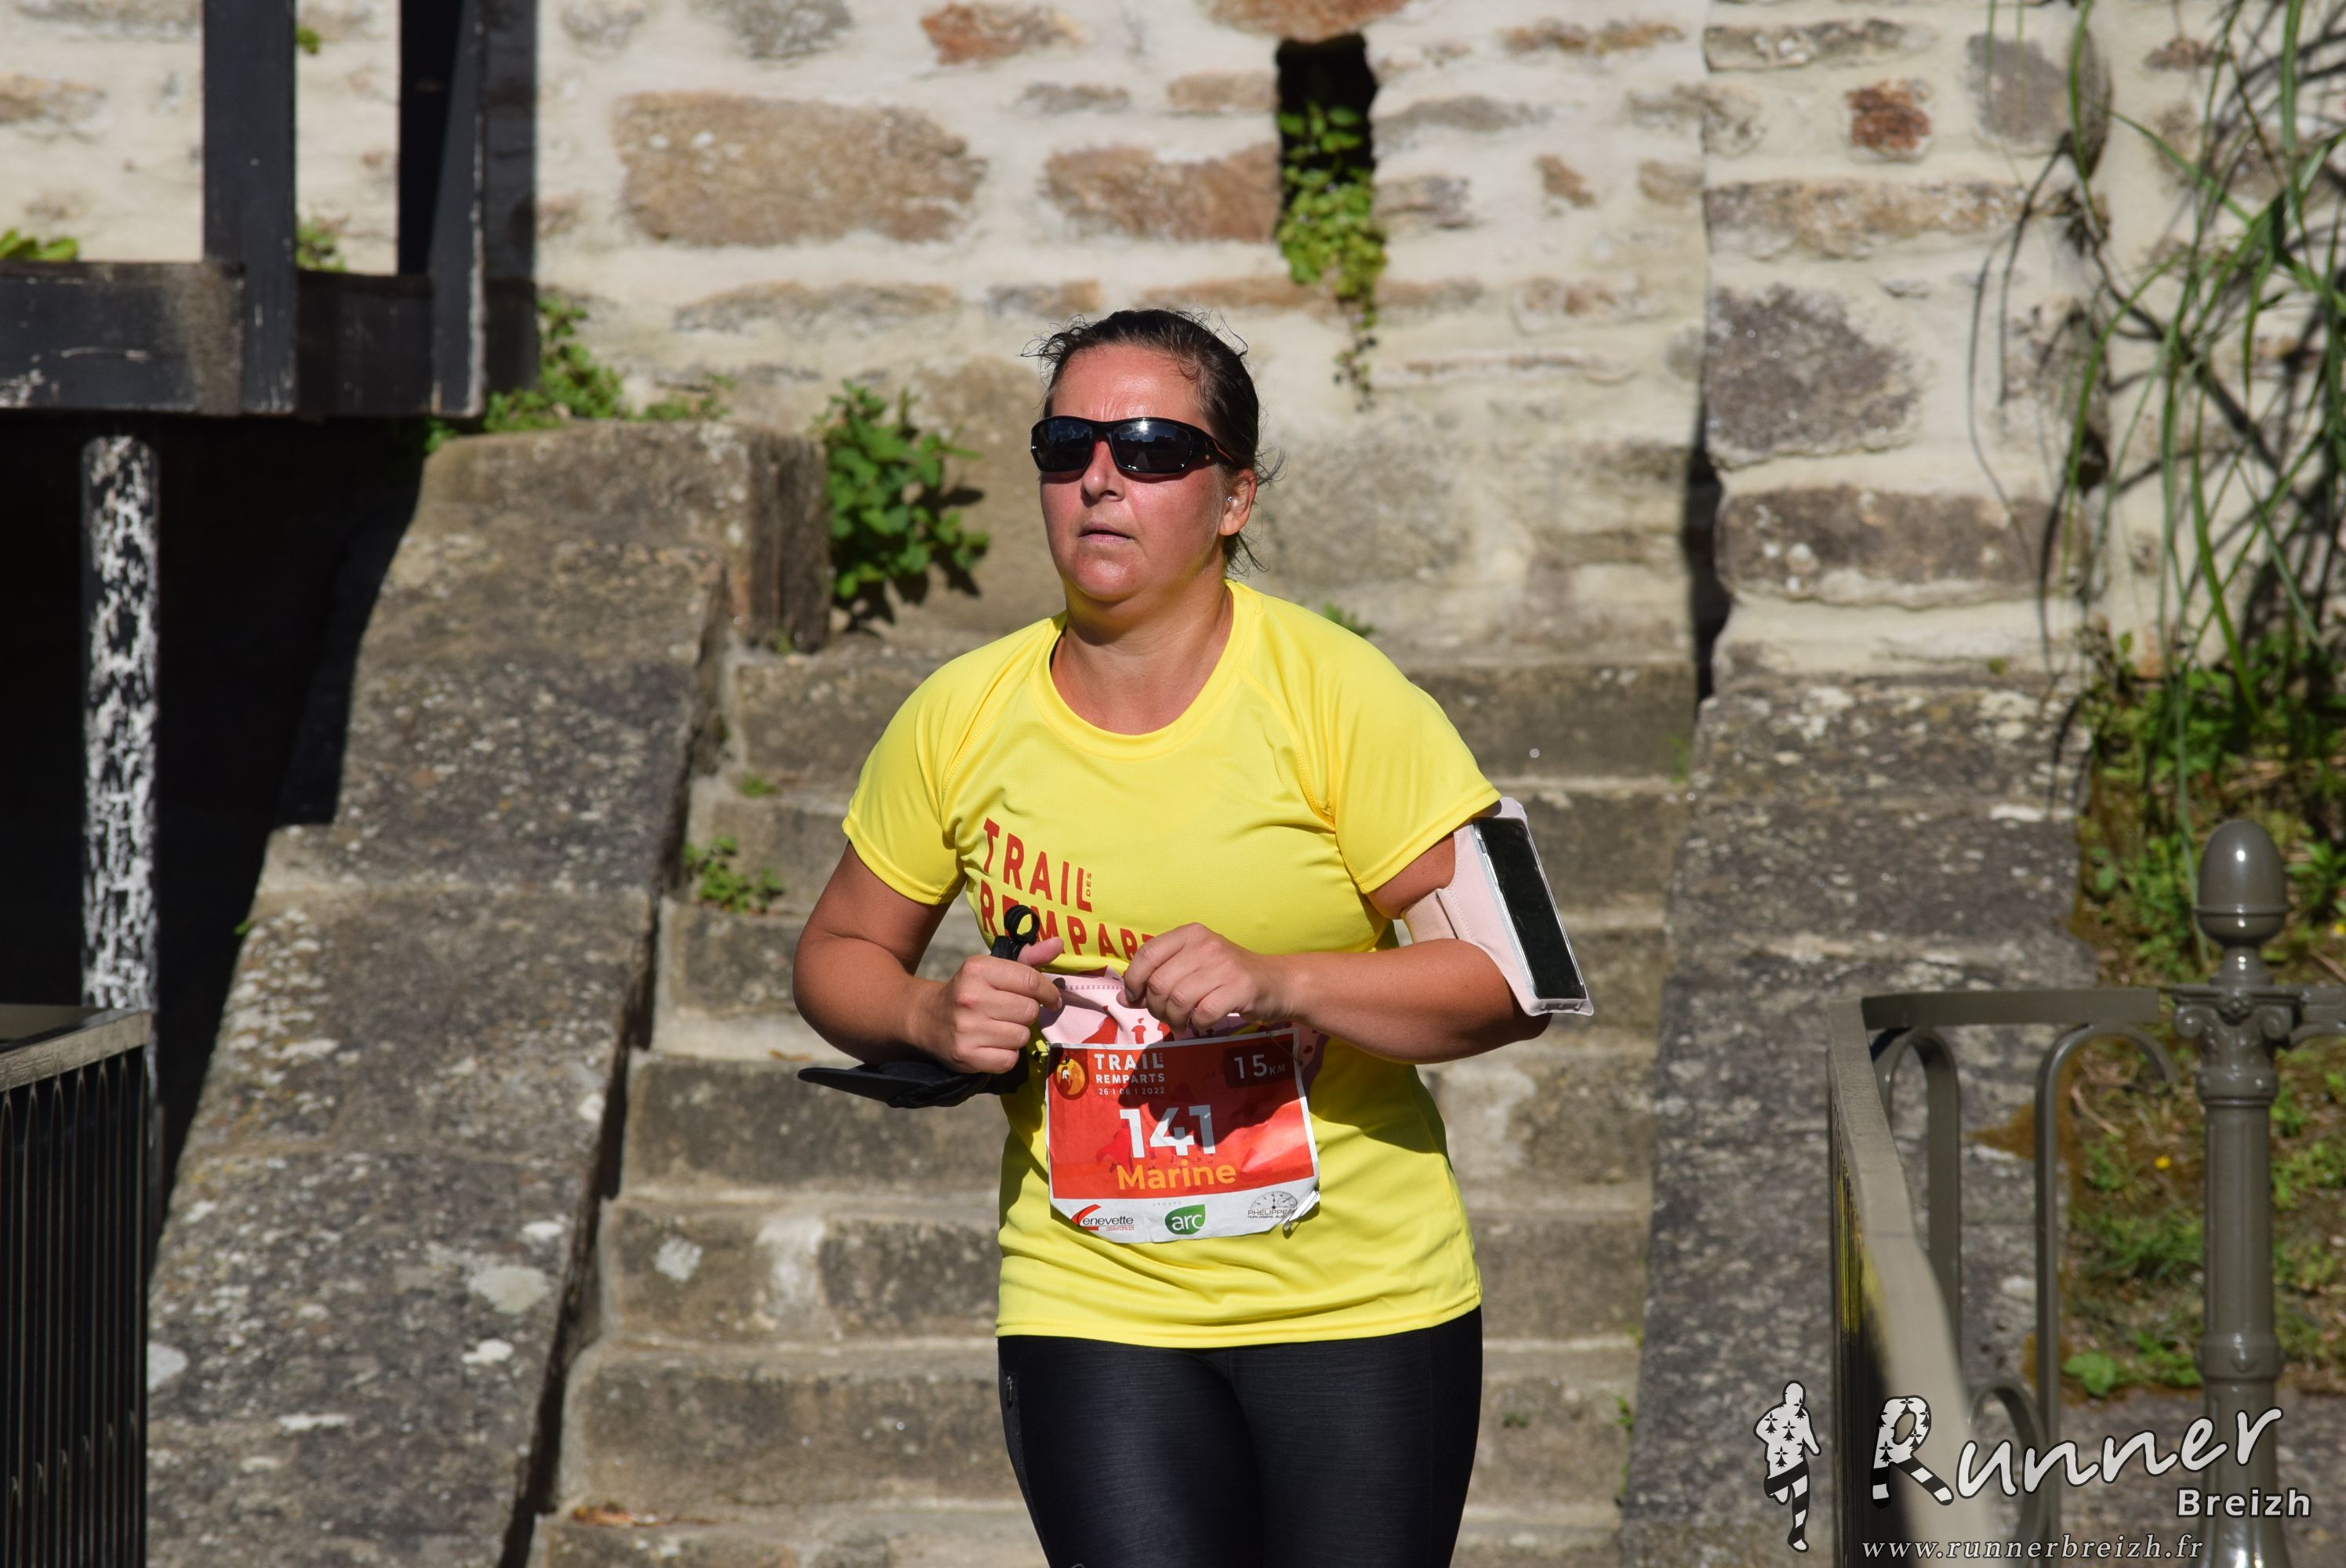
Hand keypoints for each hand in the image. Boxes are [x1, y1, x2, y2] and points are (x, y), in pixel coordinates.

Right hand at [915, 937, 1065, 1073]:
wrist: (927, 1018)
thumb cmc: (970, 990)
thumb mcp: (993, 969)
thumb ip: (1028, 958)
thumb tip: (1059, 944)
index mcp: (978, 969)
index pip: (1031, 981)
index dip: (1048, 992)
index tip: (1051, 999)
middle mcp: (970, 998)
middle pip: (1029, 1011)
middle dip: (1027, 1013)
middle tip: (1013, 1013)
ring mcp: (966, 1029)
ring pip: (1022, 1036)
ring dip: (1017, 1034)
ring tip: (1000, 1028)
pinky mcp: (966, 1055)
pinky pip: (1009, 1060)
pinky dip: (1007, 1055)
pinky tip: (992, 1045)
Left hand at [1120, 924, 1293, 1035]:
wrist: (1276, 982)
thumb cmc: (1227, 975)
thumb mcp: (1192, 966)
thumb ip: (1158, 977)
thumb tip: (1123, 997)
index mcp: (1190, 934)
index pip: (1147, 954)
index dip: (1133, 981)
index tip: (1134, 998)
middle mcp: (1206, 945)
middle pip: (1159, 982)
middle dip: (1155, 1007)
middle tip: (1165, 1017)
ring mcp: (1224, 966)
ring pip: (1178, 1000)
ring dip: (1174, 1019)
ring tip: (1181, 1023)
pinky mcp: (1239, 988)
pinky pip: (1202, 1013)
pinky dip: (1197, 1023)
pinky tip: (1201, 1022)